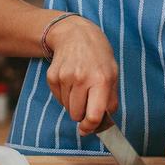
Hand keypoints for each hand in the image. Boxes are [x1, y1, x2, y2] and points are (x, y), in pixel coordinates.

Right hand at [44, 16, 118, 134]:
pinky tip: (71, 81)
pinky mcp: (52, 77)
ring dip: (74, 104)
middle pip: (76, 114)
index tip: (88, 130)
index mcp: (101, 80)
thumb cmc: (98, 56)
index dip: (90, 127)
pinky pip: (58, 98)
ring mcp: (64, 77)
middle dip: (82, 114)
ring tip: (80, 87)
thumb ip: (110, 100)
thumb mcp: (112, 74)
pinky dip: (65, 96)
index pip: (93, 115)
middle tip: (87, 102)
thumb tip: (103, 123)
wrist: (75, 34)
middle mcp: (81, 79)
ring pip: (67, 108)